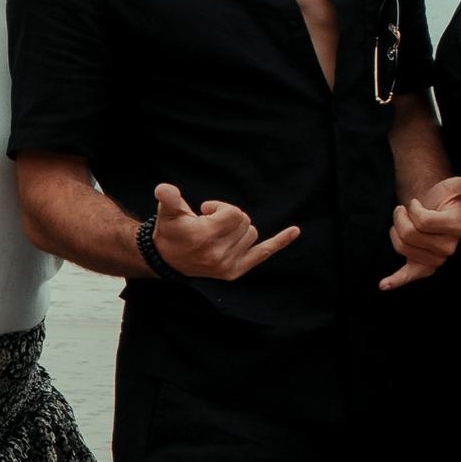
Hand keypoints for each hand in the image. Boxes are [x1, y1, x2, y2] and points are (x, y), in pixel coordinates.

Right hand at [150, 182, 298, 281]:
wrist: (167, 259)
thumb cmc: (170, 230)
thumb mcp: (167, 211)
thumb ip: (168, 198)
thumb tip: (165, 189)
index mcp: (205, 237)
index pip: (234, 213)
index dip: (220, 208)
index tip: (206, 212)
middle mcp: (218, 254)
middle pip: (244, 222)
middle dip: (229, 218)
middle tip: (210, 223)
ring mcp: (228, 265)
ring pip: (252, 234)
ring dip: (238, 229)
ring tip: (218, 234)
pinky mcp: (235, 271)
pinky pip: (264, 253)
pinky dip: (280, 242)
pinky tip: (295, 231)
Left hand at [379, 163, 460, 288]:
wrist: (434, 212)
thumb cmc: (444, 198)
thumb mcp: (455, 186)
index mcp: (457, 227)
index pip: (422, 221)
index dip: (413, 209)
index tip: (416, 204)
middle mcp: (449, 247)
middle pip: (409, 235)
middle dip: (400, 218)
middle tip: (405, 211)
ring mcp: (436, 259)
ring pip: (401, 246)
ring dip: (395, 230)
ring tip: (404, 223)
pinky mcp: (422, 268)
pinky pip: (407, 276)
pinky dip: (394, 281)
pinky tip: (383, 284)